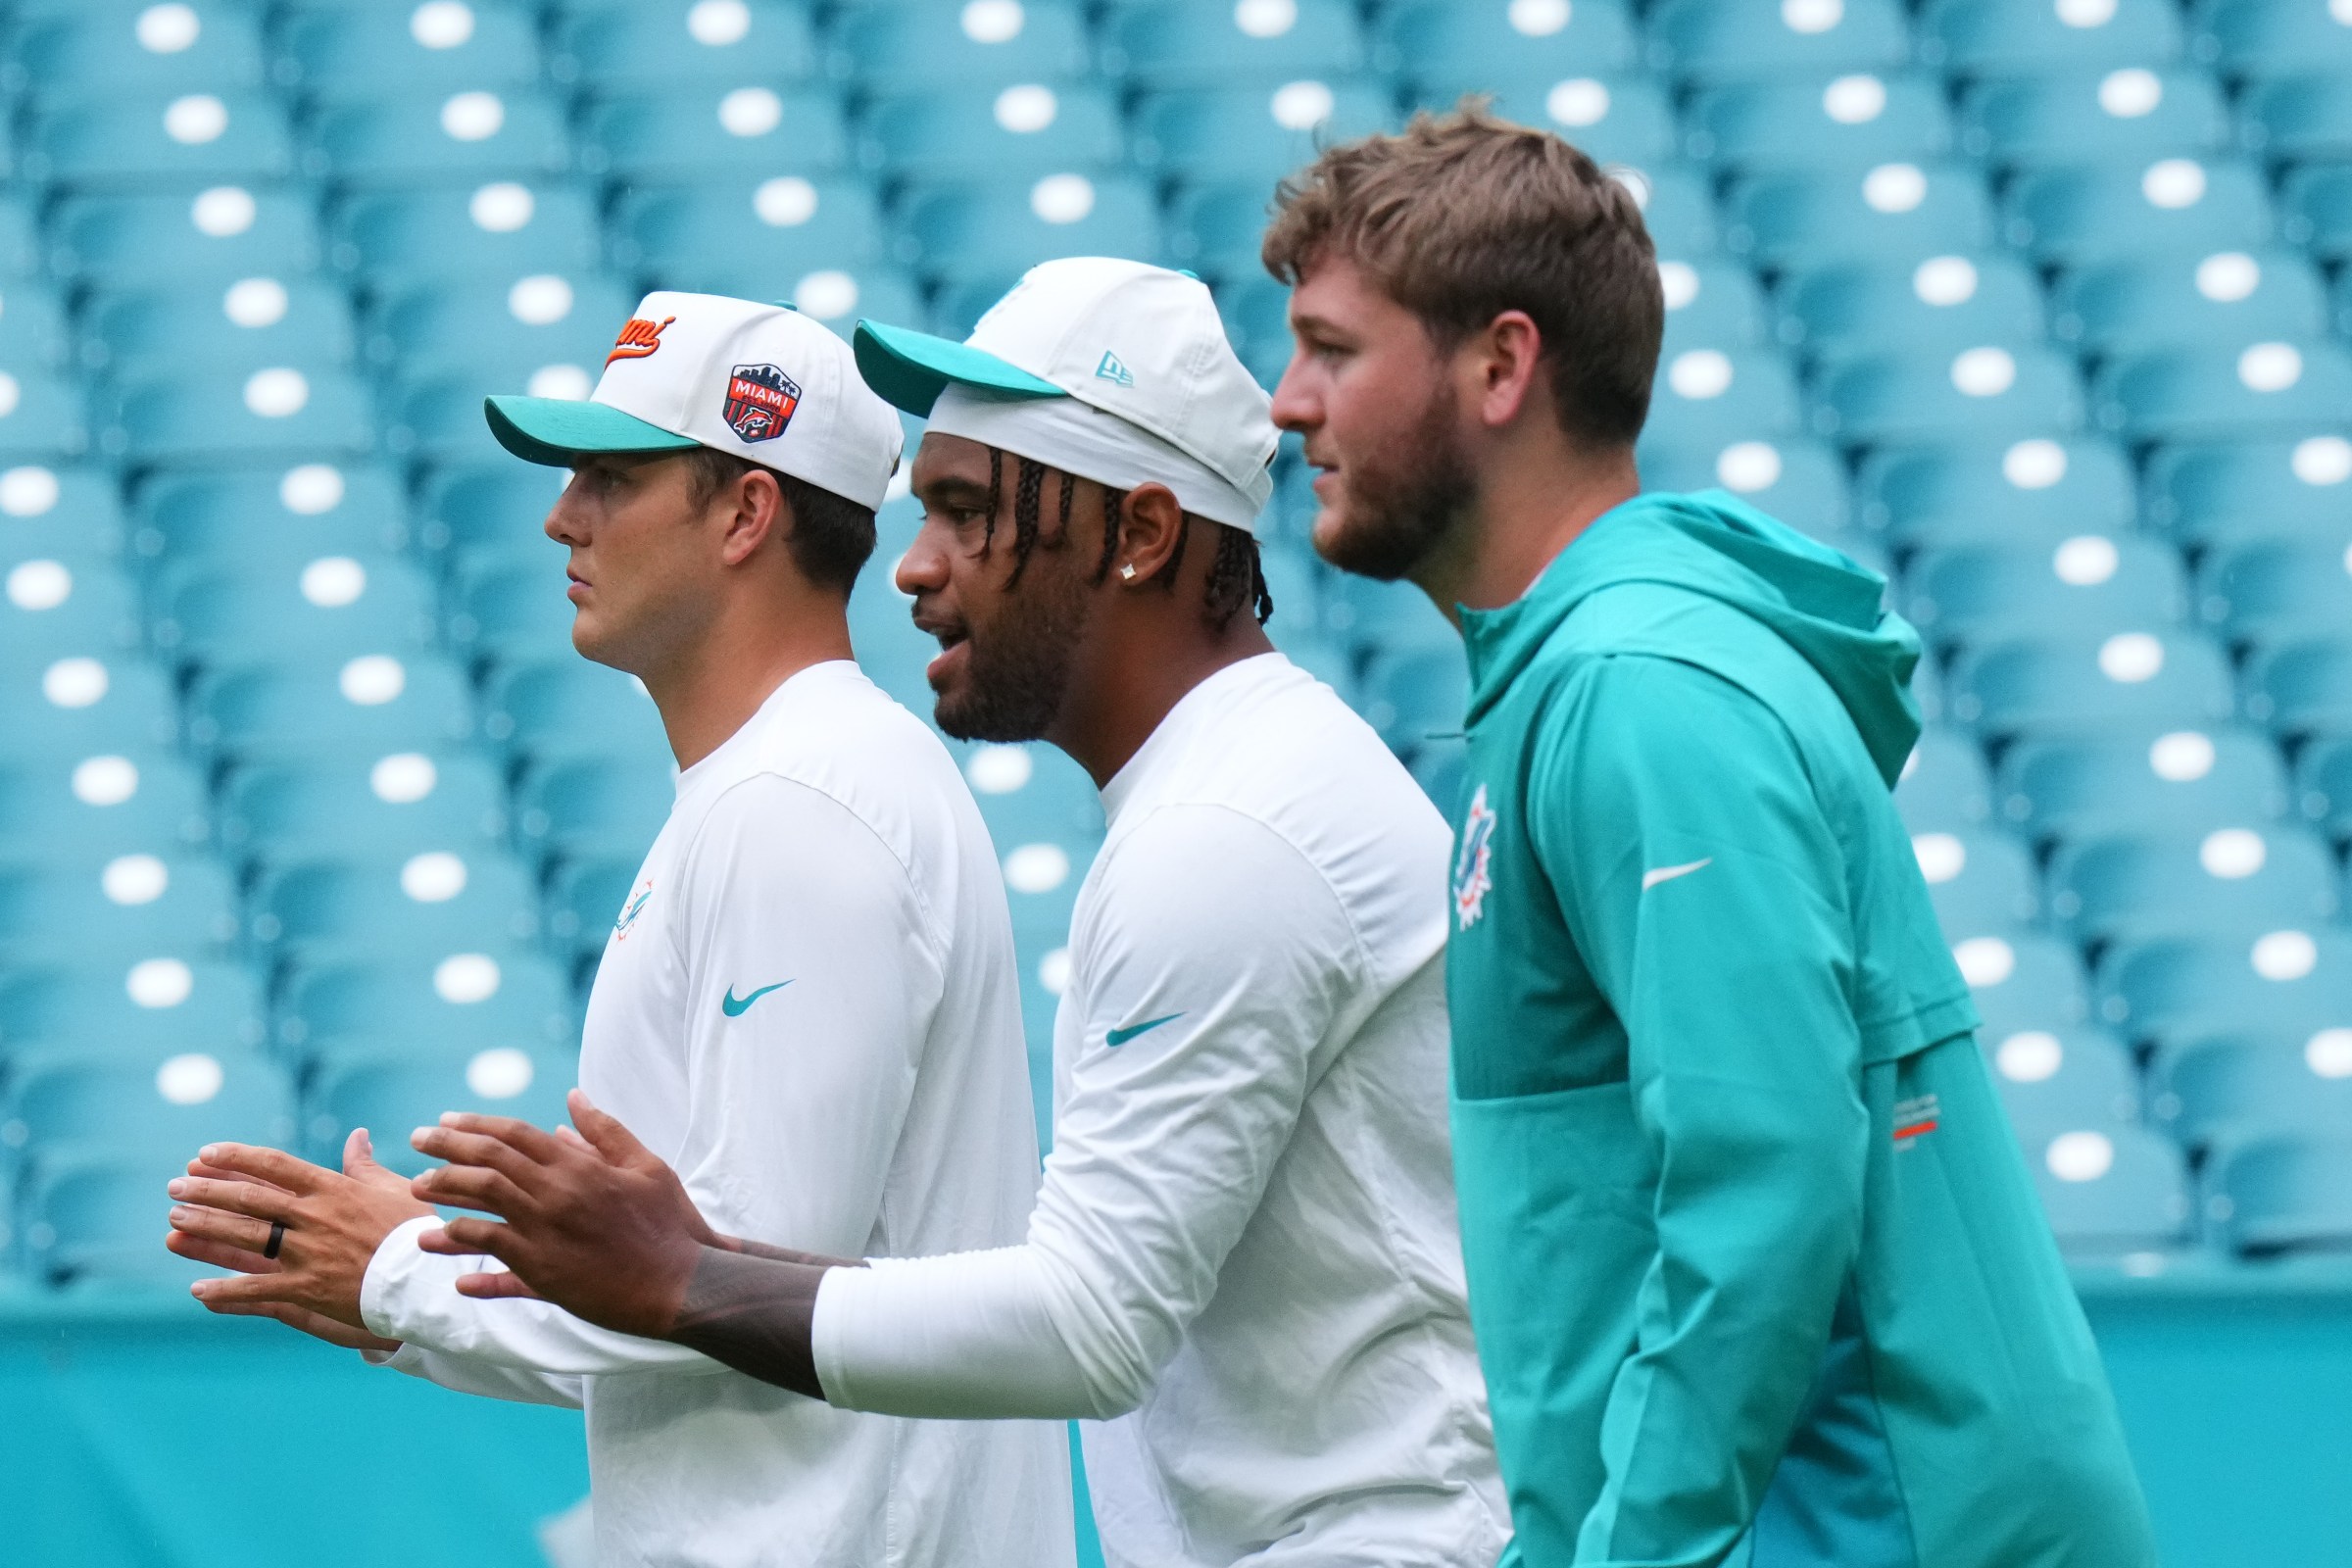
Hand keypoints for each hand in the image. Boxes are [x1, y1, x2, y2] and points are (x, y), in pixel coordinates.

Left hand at [167, 1129, 435, 1332]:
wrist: (425, 1279)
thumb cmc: (415, 1231)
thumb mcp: (394, 1189)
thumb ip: (365, 1165)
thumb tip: (356, 1136)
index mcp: (332, 1189)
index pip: (274, 1165)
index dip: (235, 1157)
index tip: (204, 1153)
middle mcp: (313, 1217)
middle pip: (249, 1199)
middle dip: (207, 1190)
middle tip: (174, 1187)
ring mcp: (306, 1253)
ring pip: (244, 1237)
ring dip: (205, 1228)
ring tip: (174, 1222)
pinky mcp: (306, 1288)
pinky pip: (256, 1289)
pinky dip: (225, 1290)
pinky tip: (197, 1289)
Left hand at [407, 1088, 716, 1338]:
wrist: (682, 1282)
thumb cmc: (669, 1222)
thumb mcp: (645, 1165)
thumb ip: (605, 1131)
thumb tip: (573, 1099)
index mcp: (579, 1166)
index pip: (514, 1134)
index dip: (475, 1124)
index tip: (445, 1121)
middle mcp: (556, 1195)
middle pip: (487, 1163)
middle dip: (445, 1148)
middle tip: (416, 1141)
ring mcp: (546, 1235)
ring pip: (480, 1206)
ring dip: (444, 1192)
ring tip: (416, 1187)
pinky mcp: (543, 1273)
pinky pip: (491, 1257)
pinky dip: (463, 1251)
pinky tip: (436, 1243)